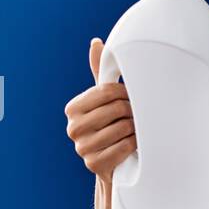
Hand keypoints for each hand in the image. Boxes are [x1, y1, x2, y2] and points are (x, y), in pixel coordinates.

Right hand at [64, 37, 136, 181]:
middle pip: (116, 109)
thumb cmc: (112, 126)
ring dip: (135, 129)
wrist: (115, 165)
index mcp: (73, 108)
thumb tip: (96, 42)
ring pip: (122, 128)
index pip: (107, 91)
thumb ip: (101, 73)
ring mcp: (81, 148)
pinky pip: (124, 147)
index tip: (131, 99)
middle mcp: (73, 128)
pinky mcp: (94, 165)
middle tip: (136, 117)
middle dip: (132, 111)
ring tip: (135, 131)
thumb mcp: (106, 100)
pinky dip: (134, 145)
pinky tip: (133, 145)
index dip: (125, 93)